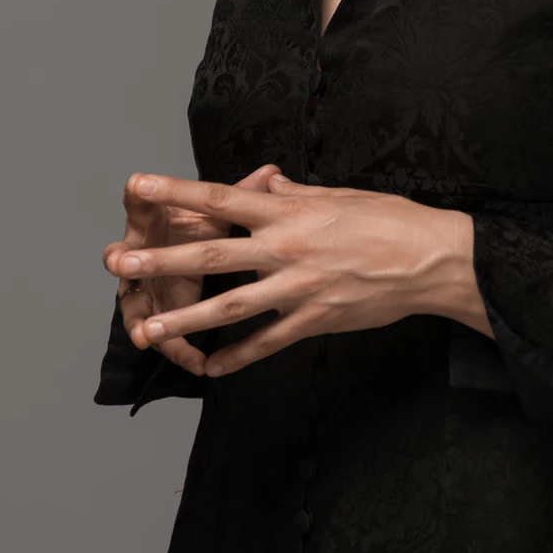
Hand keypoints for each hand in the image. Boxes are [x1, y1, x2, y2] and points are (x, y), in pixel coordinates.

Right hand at [102, 164, 277, 375]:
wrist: (182, 251)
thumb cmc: (193, 224)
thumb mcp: (216, 211)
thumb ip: (241, 195)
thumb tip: (272, 173)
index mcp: (150, 221)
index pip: (140, 202)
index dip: (138, 194)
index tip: (138, 184)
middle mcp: (139, 253)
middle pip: (122, 255)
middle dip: (121, 258)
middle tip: (120, 261)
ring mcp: (142, 286)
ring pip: (133, 305)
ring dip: (136, 319)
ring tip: (141, 334)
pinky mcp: (155, 314)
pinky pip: (163, 336)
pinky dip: (177, 349)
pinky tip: (197, 363)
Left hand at [105, 167, 485, 376]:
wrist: (430, 260)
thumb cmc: (389, 219)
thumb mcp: (340, 194)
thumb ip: (297, 194)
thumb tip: (270, 185)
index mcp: (289, 212)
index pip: (222, 199)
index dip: (178, 192)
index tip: (140, 184)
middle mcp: (286, 249)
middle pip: (213, 256)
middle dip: (163, 260)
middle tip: (122, 262)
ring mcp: (298, 289)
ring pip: (231, 308)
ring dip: (187, 319)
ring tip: (148, 328)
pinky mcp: (314, 320)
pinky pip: (267, 342)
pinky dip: (237, 357)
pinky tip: (210, 368)